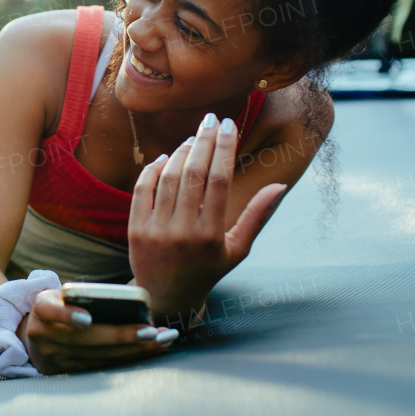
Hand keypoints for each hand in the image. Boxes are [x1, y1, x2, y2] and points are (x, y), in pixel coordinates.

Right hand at [20, 289, 176, 374]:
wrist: (37, 334)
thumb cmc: (61, 306)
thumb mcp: (62, 296)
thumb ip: (83, 297)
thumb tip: (128, 304)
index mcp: (41, 309)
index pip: (50, 310)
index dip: (67, 314)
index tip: (88, 319)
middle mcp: (42, 335)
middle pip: (84, 339)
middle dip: (121, 336)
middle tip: (151, 332)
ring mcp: (53, 358)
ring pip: (97, 356)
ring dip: (133, 349)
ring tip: (161, 340)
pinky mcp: (66, 372)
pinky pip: (101, 366)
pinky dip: (128, 357)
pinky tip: (151, 350)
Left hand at [128, 113, 286, 323]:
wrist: (167, 297)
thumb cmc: (208, 270)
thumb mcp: (238, 249)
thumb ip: (257, 216)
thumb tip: (279, 185)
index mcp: (211, 236)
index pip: (219, 181)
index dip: (224, 149)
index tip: (230, 125)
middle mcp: (182, 231)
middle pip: (193, 174)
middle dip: (204, 140)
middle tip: (212, 118)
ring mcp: (155, 230)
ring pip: (168, 178)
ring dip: (181, 152)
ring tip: (193, 136)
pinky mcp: (135, 229)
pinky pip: (142, 189)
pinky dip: (153, 169)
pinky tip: (167, 156)